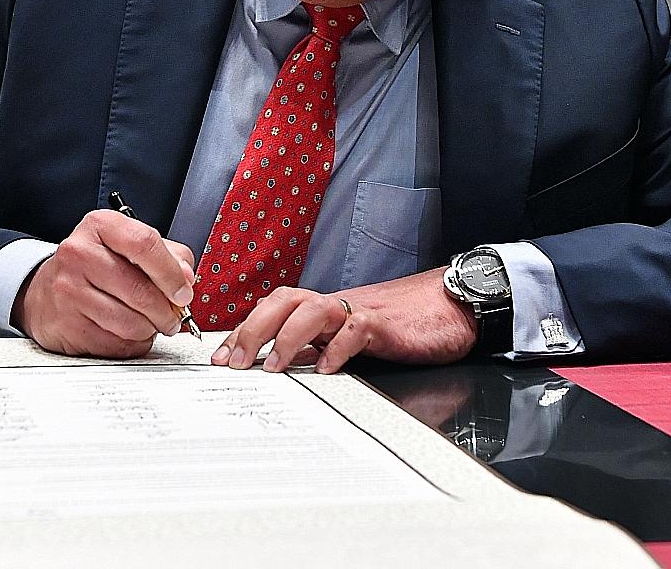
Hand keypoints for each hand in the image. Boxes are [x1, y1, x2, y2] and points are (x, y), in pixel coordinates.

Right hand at [15, 210, 195, 358]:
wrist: (44, 292)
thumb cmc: (95, 267)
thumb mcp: (127, 247)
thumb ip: (167, 255)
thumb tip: (186, 279)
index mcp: (100, 225)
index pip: (144, 243)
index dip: (171, 273)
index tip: (183, 291)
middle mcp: (79, 253)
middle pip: (140, 290)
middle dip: (166, 311)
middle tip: (174, 317)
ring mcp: (68, 289)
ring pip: (130, 322)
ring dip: (149, 330)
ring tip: (150, 324)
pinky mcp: (65, 324)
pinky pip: (114, 343)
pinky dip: (131, 343)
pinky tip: (127, 333)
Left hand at [211, 268, 476, 373]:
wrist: (450, 305)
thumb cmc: (403, 322)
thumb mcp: (351, 336)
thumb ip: (319, 345)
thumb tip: (283, 365)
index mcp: (324, 307)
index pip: (274, 308)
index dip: (243, 329)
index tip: (220, 356)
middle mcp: (337, 304)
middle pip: (283, 301)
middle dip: (252, 329)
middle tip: (234, 361)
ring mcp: (360, 310)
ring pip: (312, 309)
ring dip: (286, 337)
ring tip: (273, 367)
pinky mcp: (385, 324)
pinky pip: (355, 330)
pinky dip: (337, 349)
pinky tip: (327, 370)